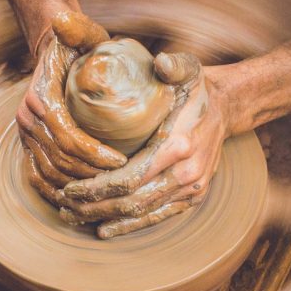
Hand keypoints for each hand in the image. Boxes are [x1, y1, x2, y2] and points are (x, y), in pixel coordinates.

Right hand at [17, 12, 127, 204]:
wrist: (52, 51)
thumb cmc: (76, 44)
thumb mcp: (82, 33)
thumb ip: (78, 28)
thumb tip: (63, 20)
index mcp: (40, 98)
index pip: (68, 137)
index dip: (94, 154)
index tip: (122, 161)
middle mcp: (26, 119)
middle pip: (60, 161)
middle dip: (91, 176)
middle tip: (122, 181)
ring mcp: (24, 135)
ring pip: (49, 173)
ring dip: (78, 186)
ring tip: (107, 190)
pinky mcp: (27, 145)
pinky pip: (37, 177)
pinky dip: (56, 192)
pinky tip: (79, 201)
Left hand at [58, 54, 232, 237]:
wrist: (227, 108)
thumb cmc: (197, 88)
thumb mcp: (188, 69)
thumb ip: (173, 65)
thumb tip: (161, 61)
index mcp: (179, 145)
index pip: (130, 177)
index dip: (97, 188)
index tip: (70, 187)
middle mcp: (187, 173)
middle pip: (131, 201)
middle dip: (94, 207)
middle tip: (63, 206)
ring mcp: (191, 189)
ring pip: (142, 213)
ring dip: (106, 218)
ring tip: (75, 216)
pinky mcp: (192, 197)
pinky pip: (158, 217)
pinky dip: (130, 226)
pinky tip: (105, 229)